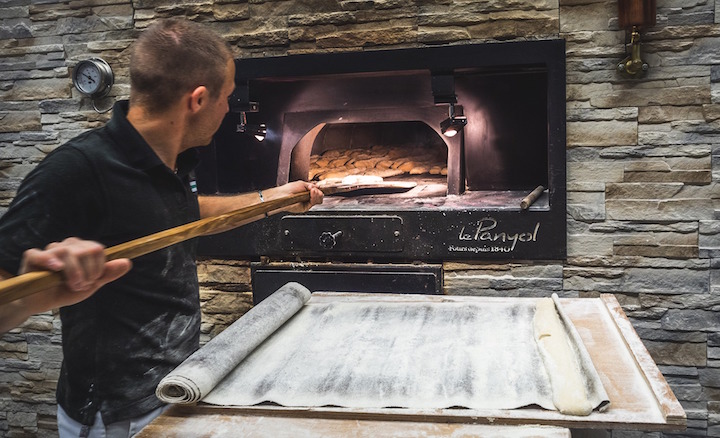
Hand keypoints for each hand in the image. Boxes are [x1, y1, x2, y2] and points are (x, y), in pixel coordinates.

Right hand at [1, 238, 131, 333]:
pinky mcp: (32, 258)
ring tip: (72, 285)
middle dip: (87, 272)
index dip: (98, 267)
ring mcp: (49, 250)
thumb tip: (127, 262)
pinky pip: (39, 254)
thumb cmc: (66, 290)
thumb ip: (107, 273)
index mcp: (82, 249)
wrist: (42, 302)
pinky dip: (49, 260)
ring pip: (66, 252)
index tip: (93, 281)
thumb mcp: (91, 285)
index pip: (97, 249)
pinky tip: (57, 268)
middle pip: (84, 250)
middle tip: (80, 285)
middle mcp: (67, 246)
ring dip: (73, 272)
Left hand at [277, 181, 323, 212]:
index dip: (318, 190)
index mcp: (307, 192)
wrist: (284, 194)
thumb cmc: (289, 189)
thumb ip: (311, 186)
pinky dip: (314, 197)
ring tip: (312, 190)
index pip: (317, 192)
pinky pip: (313, 203)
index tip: (316, 187)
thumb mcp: (302, 184)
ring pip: (318, 200)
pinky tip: (311, 193)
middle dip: (318, 191)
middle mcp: (307, 198)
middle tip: (313, 189)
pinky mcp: (305, 208)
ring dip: (317, 194)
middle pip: (319, 197)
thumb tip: (317, 188)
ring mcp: (307, 203)